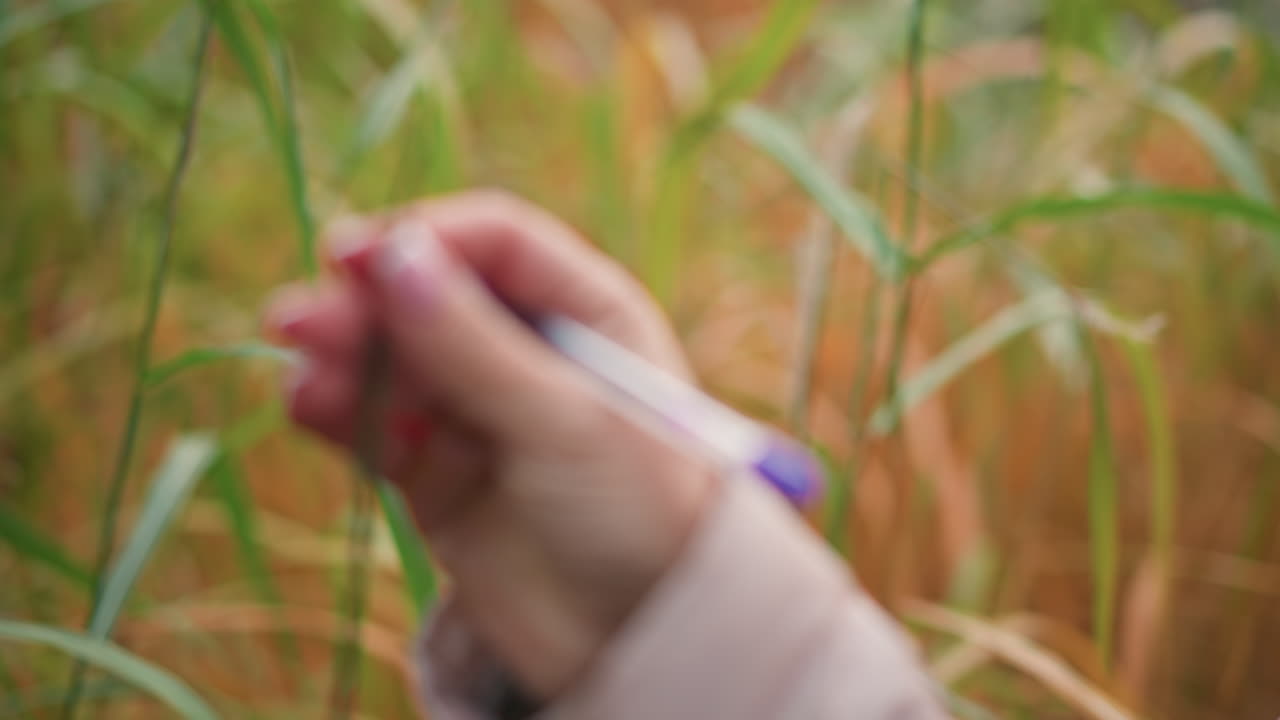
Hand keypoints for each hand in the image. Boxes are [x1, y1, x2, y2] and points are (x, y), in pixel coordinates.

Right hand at [266, 191, 716, 697]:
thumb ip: (473, 344)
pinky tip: (306, 400)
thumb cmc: (639, 511)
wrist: (642, 637)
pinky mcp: (438, 472)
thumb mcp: (564, 420)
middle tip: (299, 317)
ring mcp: (479, 410)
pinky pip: (379, 424)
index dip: (424, 238)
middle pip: (432, 296)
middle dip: (368, 302)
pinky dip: (342, 409)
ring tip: (297, 362)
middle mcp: (529, 349)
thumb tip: (392, 256)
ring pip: (395, 359)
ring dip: (344, 354)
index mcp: (587, 311)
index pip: (494, 243)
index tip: (352, 255)